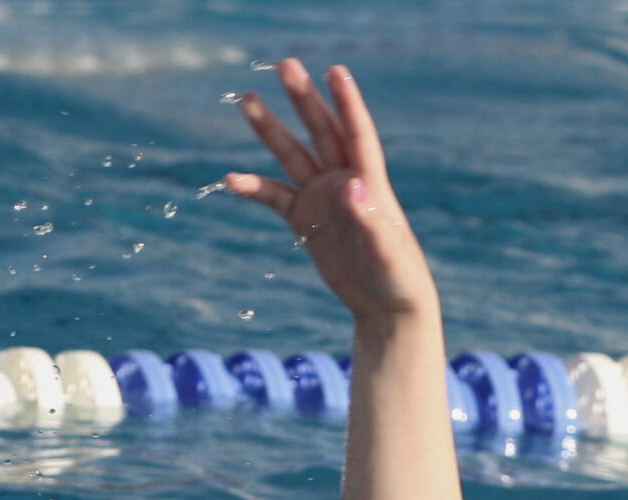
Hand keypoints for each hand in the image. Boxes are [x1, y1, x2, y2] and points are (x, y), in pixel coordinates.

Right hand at [226, 60, 437, 321]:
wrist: (385, 305)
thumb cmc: (397, 276)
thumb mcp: (386, 249)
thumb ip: (370, 217)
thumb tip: (352, 185)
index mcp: (370, 181)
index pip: (357, 132)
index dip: (347, 102)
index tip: (335, 71)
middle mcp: (344, 181)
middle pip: (321, 131)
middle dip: (303, 99)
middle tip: (285, 65)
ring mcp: (322, 198)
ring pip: (292, 155)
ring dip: (270, 130)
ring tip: (247, 100)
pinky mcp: (305, 220)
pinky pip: (274, 197)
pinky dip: (253, 187)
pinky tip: (230, 179)